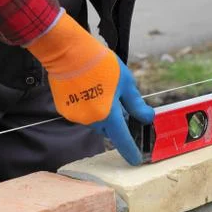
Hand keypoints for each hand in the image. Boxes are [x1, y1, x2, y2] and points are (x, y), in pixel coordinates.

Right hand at [26, 10, 153, 165]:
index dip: (130, 151)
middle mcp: (91, 120)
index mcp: (108, 115)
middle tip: (122, 106)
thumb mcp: (126, 83)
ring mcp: (76, 116)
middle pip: (109, 129)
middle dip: (116, 123)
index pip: (122, 140)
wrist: (69, 52)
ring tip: (104, 91)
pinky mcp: (65, 109)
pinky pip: (82, 114)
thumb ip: (136, 104)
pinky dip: (89, 108)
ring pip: (95, 122)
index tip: (136, 160)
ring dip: (102, 114)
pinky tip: (90, 90)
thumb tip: (147, 118)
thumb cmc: (101, 65)